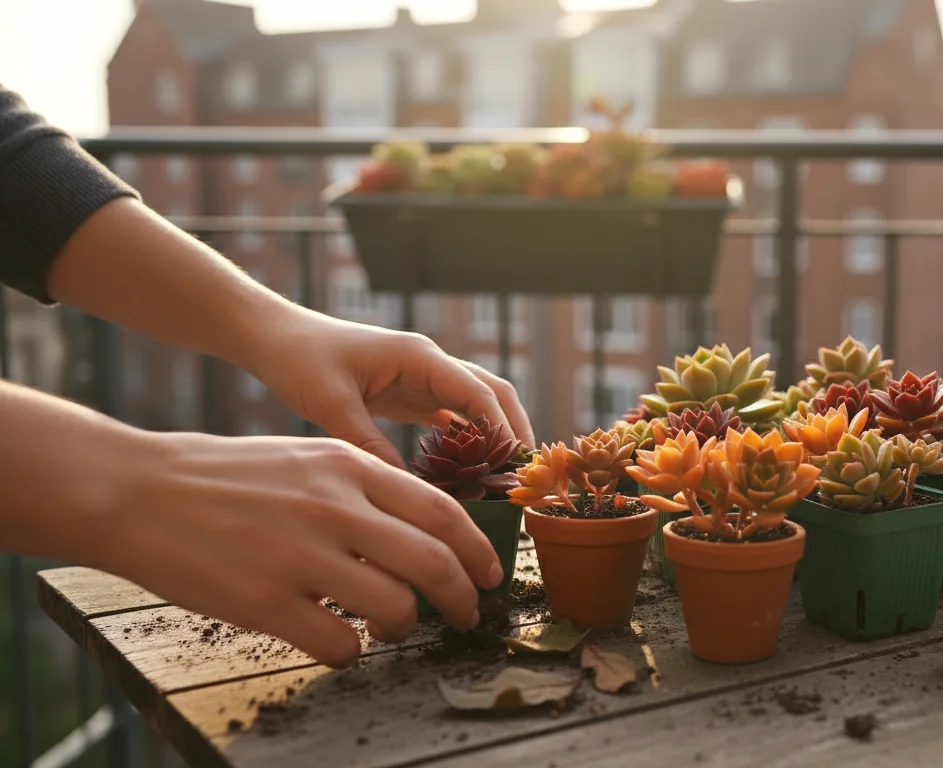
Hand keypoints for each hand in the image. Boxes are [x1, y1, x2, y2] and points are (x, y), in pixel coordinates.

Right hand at [104, 431, 503, 666]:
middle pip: (435, 562)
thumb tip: (426, 528)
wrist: (138, 490)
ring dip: (407, 627)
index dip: (479, 549)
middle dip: (464, 598)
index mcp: (349, 466)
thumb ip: (366, 487)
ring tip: (394, 628)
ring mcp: (300, 555)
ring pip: (396, 608)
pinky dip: (353, 653)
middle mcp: (334, 507)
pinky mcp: (265, 602)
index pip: (444, 511)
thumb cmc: (226, 476)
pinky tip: (340, 641)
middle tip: (468, 615)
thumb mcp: (308, 455)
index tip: (490, 574)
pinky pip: (341, 644)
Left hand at [250, 310, 534, 466]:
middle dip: (515, 431)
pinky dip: (469, 442)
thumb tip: (405, 489)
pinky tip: (472, 474)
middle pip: (494, 393)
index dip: (502, 430)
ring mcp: (424, 378)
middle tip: (525, 476)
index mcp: (419, 357)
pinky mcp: (411, 394)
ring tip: (506, 480)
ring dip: (496, 437)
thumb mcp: (331, 405)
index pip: (479, 393)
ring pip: (478, 405)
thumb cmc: (299, 360)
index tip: (514, 468)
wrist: (275, 339)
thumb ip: (368, 443)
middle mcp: (430, 363)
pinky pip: (453, 418)